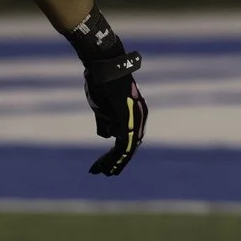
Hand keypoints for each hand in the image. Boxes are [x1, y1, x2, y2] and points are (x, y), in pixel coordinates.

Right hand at [67, 10, 147, 176]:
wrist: (104, 67)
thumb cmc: (101, 83)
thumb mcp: (102, 106)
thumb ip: (105, 121)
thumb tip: (106, 137)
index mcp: (135, 113)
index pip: (128, 138)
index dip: (117, 152)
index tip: (106, 163)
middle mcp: (139, 117)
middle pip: (129, 146)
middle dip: (117, 161)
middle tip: (106, 173)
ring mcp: (135, 119)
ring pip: (126, 149)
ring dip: (114, 162)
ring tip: (104, 173)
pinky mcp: (128, 121)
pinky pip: (124, 145)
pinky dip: (115, 158)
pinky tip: (106, 166)